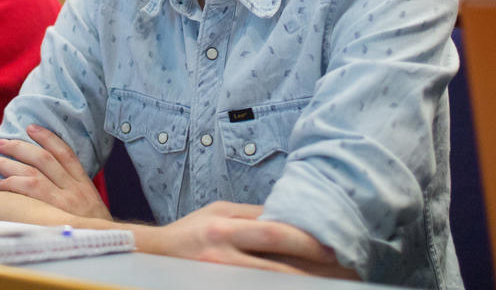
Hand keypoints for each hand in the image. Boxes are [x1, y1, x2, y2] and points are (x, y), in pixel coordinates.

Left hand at [0, 124, 111, 220]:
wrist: (111, 248)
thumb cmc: (93, 230)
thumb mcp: (89, 205)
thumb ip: (73, 190)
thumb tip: (49, 179)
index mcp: (83, 184)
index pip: (65, 153)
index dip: (47, 138)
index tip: (30, 128)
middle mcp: (75, 188)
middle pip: (44, 159)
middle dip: (19, 148)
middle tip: (0, 142)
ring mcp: (64, 201)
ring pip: (32, 173)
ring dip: (8, 164)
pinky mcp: (54, 213)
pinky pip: (31, 191)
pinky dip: (13, 184)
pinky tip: (0, 184)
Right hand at [136, 201, 353, 277]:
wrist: (150, 259)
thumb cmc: (188, 233)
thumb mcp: (217, 213)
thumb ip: (252, 216)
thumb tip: (290, 216)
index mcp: (223, 227)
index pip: (274, 232)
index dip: (307, 240)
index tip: (334, 244)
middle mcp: (222, 255)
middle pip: (278, 263)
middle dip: (315, 267)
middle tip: (346, 268)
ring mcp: (220, 278)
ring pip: (272, 282)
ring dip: (305, 283)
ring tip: (333, 283)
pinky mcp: (220, 289)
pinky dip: (282, 288)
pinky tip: (301, 287)